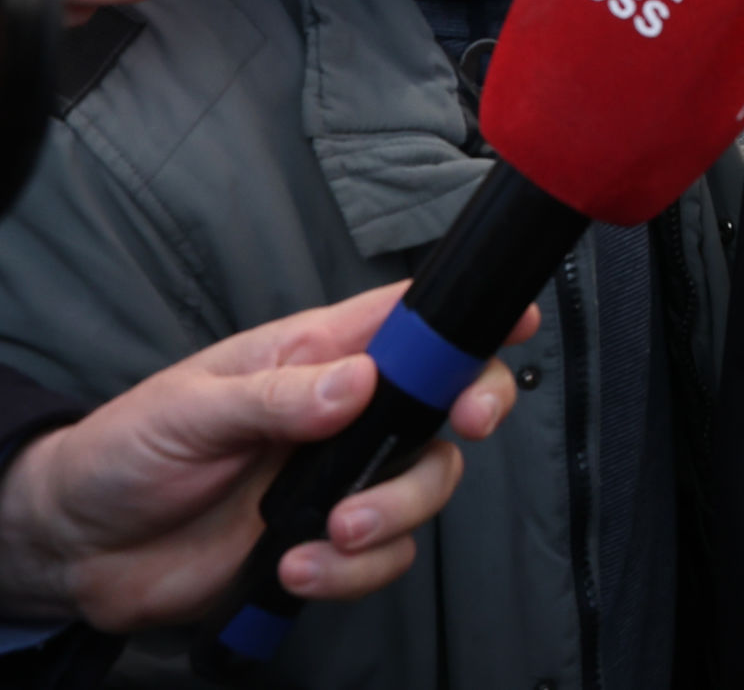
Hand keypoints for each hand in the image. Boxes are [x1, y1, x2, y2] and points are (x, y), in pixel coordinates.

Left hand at [0, 284, 535, 633]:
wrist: (83, 548)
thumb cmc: (128, 449)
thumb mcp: (191, 408)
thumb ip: (276, 396)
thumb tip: (360, 383)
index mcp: (320, 355)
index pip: (414, 319)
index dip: (474, 316)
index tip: (516, 325)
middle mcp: (348, 412)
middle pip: (452, 399)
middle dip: (476, 410)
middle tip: (467, 429)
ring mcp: (344, 478)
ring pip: (429, 482)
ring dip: (395, 512)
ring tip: (330, 534)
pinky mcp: (328, 543)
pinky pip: (385, 557)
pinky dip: (352, 572)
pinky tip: (294, 570)